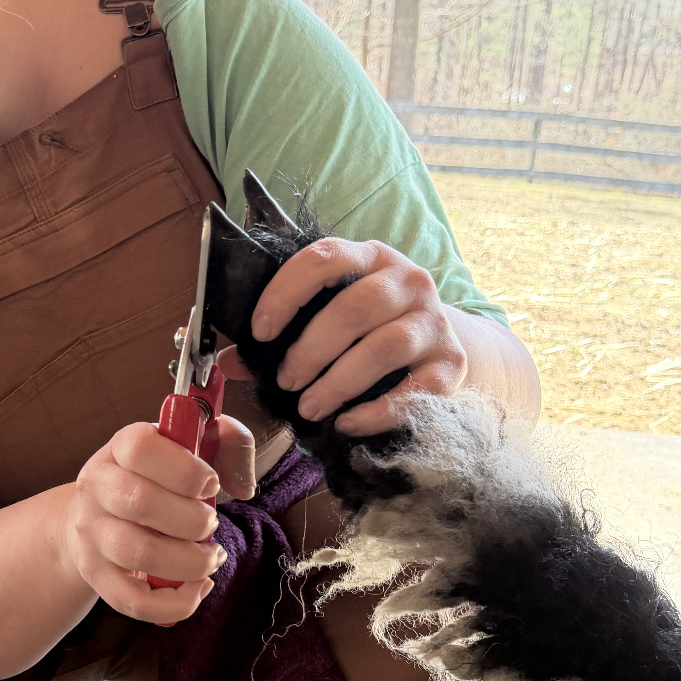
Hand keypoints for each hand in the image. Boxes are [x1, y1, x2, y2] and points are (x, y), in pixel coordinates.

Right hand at [60, 418, 253, 622]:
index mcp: (119, 449)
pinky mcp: (97, 576)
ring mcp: (92, 535)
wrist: (94, 515)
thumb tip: (244, 487)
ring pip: (139, 554)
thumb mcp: (189, 446)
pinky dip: (175, 603)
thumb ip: (229, 443)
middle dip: (194, 520)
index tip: (211, 484)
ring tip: (211, 556)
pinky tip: (198, 587)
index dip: (186, 470)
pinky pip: (133, 601)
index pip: (141, 448)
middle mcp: (96, 488)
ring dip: (190, 561)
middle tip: (211, 524)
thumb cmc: (155, 478)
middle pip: (141, 503)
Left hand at [235, 237, 468, 436]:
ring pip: (383, 347)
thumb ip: (279, 336)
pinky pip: (414, 390)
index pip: (324, 258)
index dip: (286, 293)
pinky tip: (347, 422)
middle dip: (310, 350)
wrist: (442, 349)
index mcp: (370, 258)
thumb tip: (227, 362)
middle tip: (285, 381)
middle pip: (355, 308)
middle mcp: (409, 280)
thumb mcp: (329, 318)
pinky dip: (375, 412)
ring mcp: (435, 321)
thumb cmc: (370, 332)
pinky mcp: (452, 363)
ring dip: (337, 383)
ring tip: (309, 407)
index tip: (260, 332)